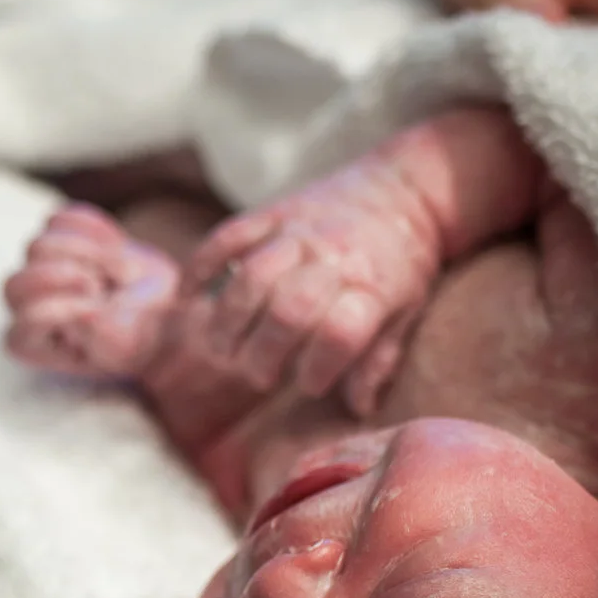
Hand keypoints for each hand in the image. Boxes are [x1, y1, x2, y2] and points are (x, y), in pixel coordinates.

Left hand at [3, 203, 180, 377]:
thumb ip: (105, 337)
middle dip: (62, 280)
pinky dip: (97, 230)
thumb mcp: (126, 345)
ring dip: (88, 255)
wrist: (158, 302)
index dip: (56, 314)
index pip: (19, 330)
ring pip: (38, 247)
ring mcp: (36, 267)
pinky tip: (116, 248)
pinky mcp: (55, 235)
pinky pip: (63, 220)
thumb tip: (85, 314)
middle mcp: (24, 306)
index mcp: (32, 343)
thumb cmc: (133, 334)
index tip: (96, 309)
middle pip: (14, 285)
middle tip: (100, 286)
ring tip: (118, 270)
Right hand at [178, 153, 447, 414]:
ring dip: (228, 322)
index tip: (310, 384)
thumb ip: (379, 359)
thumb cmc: (405, 264)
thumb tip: (358, 407)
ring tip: (222, 349)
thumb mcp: (407, 313)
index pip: (340, 334)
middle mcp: (336, 257)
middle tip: (258, 375)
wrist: (406, 189)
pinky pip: (226, 237)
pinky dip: (200, 268)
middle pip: (288, 311)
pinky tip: (189, 297)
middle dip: (263, 355)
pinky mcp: (272, 212)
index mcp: (377, 287)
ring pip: (250, 279)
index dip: (318, 370)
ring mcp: (300, 231)